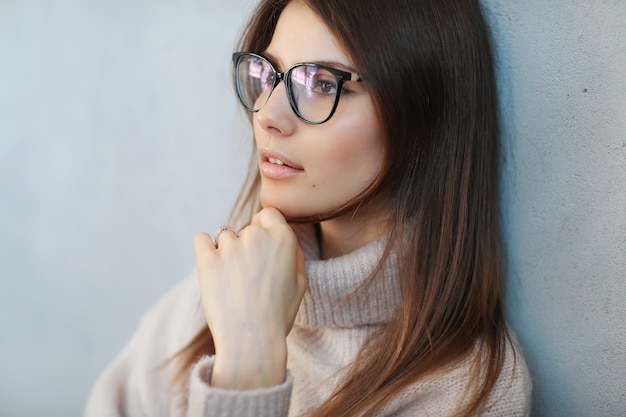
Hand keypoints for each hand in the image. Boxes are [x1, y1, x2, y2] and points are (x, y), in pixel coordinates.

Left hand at [194, 208, 306, 388]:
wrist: (251, 341)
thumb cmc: (278, 315)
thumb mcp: (300, 283)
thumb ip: (292, 253)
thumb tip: (283, 238)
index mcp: (282, 238)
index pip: (268, 214)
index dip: (265, 230)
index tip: (262, 250)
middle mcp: (256, 236)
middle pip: (247, 228)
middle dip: (247, 245)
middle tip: (249, 275)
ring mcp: (229, 247)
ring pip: (225, 236)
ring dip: (227, 251)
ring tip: (233, 281)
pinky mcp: (206, 260)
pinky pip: (201, 239)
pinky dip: (205, 248)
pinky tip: (212, 264)